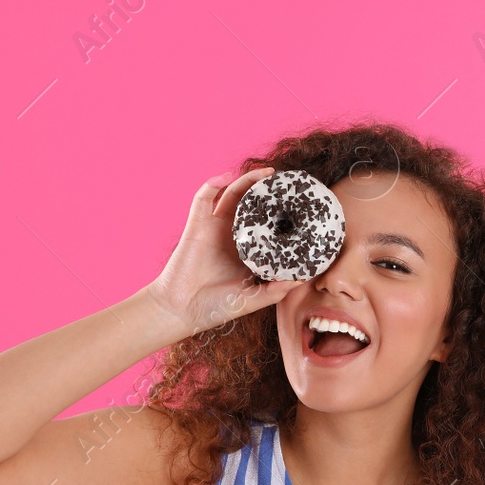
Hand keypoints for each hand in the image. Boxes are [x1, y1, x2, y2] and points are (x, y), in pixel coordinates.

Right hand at [144, 168, 304, 336]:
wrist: (181, 311)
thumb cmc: (216, 307)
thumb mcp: (253, 299)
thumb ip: (276, 290)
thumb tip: (303, 279)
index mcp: (248, 249)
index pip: (267, 223)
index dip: (281, 211)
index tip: (299, 203)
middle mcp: (233, 235)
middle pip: (252, 204)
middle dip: (268, 190)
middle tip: (285, 182)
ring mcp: (214, 228)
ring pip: (232, 194)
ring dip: (247, 180)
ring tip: (267, 173)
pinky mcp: (197, 225)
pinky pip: (203, 198)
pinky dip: (212, 184)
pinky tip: (226, 177)